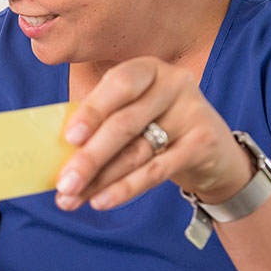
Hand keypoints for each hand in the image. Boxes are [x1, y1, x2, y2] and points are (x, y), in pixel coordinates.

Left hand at [54, 56, 253, 210]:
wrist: (214, 152)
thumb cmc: (158, 128)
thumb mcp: (133, 114)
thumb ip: (101, 123)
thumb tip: (56, 153)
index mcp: (148, 69)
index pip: (118, 83)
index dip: (92, 110)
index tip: (68, 138)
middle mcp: (173, 83)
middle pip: (124, 123)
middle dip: (89, 157)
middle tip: (63, 184)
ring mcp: (192, 112)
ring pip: (136, 152)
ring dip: (100, 179)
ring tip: (71, 198)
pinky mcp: (204, 143)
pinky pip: (157, 171)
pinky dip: (125, 189)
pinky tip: (101, 201)